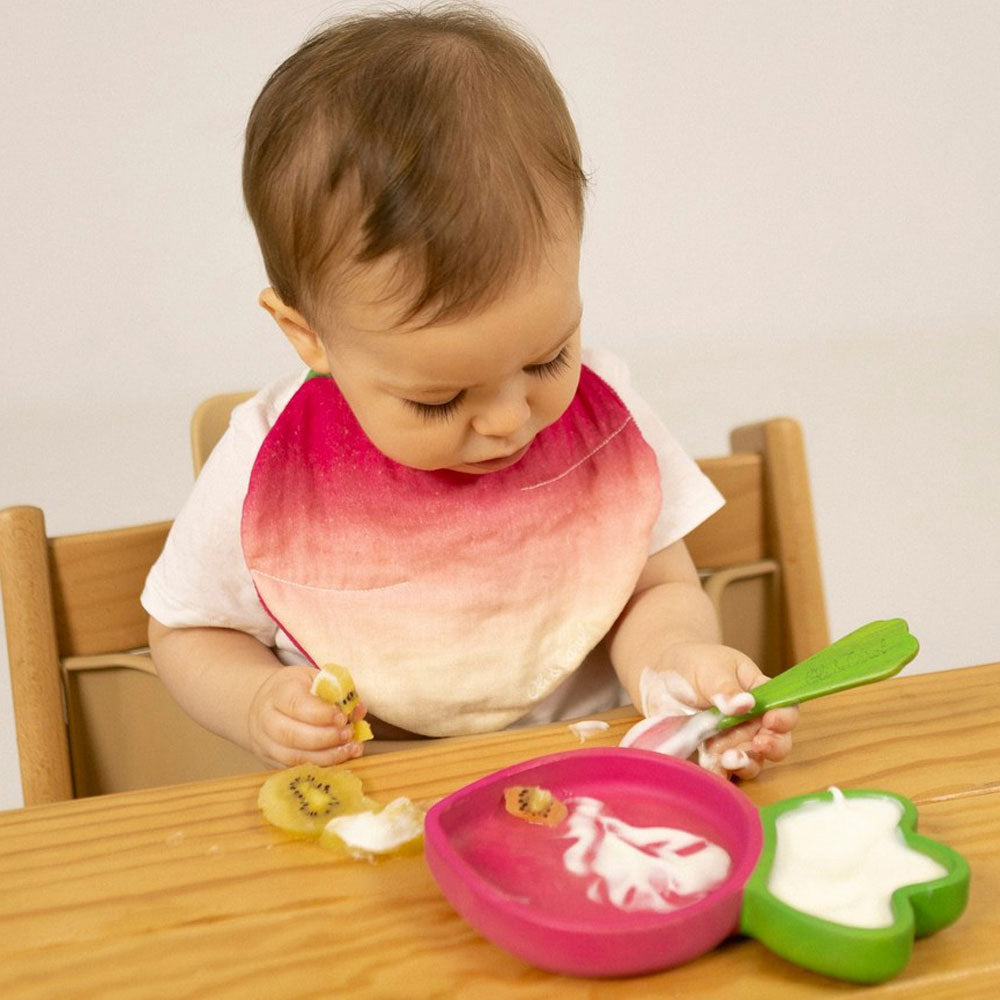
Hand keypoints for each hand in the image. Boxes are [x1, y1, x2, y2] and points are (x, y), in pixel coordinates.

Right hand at [248, 665, 367, 766]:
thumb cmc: (299, 690)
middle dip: (325, 738)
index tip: (341, 717)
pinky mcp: (272, 762)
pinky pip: (297, 769)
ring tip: (350, 748)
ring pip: (294, 757)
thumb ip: (339, 692)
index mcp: (278, 693)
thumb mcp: (316, 680)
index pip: (296, 705)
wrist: (268, 704)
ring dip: (326, 756)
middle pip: (292, 735)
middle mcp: (267, 720)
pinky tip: (341, 758)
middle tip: (348, 734)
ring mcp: (267, 744)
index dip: (321, 714)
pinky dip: (322, 766)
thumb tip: (359, 710)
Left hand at [646, 642, 797, 780]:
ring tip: (726, 756)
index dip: (784, 718)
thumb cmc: (695, 664)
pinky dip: (721, 772)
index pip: (785, 709)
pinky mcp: (714, 755)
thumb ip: (726, 686)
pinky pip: (724, 771)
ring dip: (744, 762)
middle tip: (757, 745)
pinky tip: (710, 766)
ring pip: (753, 761)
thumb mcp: (712, 668)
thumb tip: (746, 704)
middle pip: (777, 742)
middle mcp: (753, 721)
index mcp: (760, 694)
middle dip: (771, 746)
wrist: (661, 676)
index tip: (772, 721)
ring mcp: (734, 741)